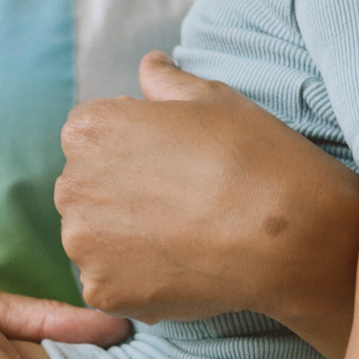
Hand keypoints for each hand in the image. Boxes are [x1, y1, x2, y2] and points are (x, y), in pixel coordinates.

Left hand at [56, 52, 358, 324]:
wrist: (287, 235)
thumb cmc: (253, 157)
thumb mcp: (212, 98)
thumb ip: (166, 83)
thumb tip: (150, 67)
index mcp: (89, 129)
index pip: (91, 139)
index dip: (133, 152)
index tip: (171, 166)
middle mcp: (71, 185)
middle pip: (86, 192)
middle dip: (121, 198)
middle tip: (179, 208)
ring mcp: (82, 244)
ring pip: (94, 242)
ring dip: (124, 243)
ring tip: (181, 242)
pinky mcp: (101, 291)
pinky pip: (109, 286)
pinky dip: (136, 283)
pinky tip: (178, 272)